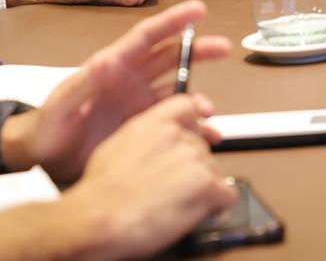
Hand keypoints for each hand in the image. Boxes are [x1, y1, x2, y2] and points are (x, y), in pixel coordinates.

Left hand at [3, 0, 230, 183]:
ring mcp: (139, 103)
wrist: (46, 157)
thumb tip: (103, 61)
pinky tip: (205, 136)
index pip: (148, 36)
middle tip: (224, 46)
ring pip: (178, 91)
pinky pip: (174, 122)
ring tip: (207, 112)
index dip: (173, 20)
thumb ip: (83, 83)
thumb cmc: (49, 124)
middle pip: (171, 57)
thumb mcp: (63, 103)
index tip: (198, 9)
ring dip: (197, 97)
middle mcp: (132, 80)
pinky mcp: (144, 126)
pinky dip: (192, 127)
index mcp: (114, 65)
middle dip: (199, 50)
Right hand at [60, 96, 237, 260]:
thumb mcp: (115, 147)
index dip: (197, 122)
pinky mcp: (205, 184)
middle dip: (194, 168)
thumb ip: (142, 139)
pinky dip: (217, 206)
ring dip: (204, 189)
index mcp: (153, 124)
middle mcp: (176, 136)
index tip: (203, 130)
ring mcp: (193, 158)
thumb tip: (152, 149)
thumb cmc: (99, 192)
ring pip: (215, 171)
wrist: (98, 218)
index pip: (188, 107)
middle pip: (202, 146)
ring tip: (179, 204)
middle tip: (178, 187)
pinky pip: (227, 194)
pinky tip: (199, 211)